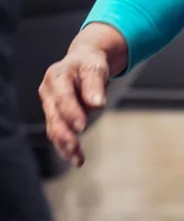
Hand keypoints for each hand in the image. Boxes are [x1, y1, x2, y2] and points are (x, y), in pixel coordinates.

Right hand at [39, 23, 126, 167]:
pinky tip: (76, 158)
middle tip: (75, 147)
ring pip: (54, 127)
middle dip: (64, 133)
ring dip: (64, 144)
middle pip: (54, 115)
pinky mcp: (55, 115)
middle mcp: (49, 91)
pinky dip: (66, 146)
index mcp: (57, 76)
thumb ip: (95, 86)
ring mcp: (49, 104)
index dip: (71, 112)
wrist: (83, 60)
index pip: (63, 96)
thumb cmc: (90, 64)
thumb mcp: (95, 68)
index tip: (82, 126)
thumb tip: (98, 104)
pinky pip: (58, 132)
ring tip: (78, 160)